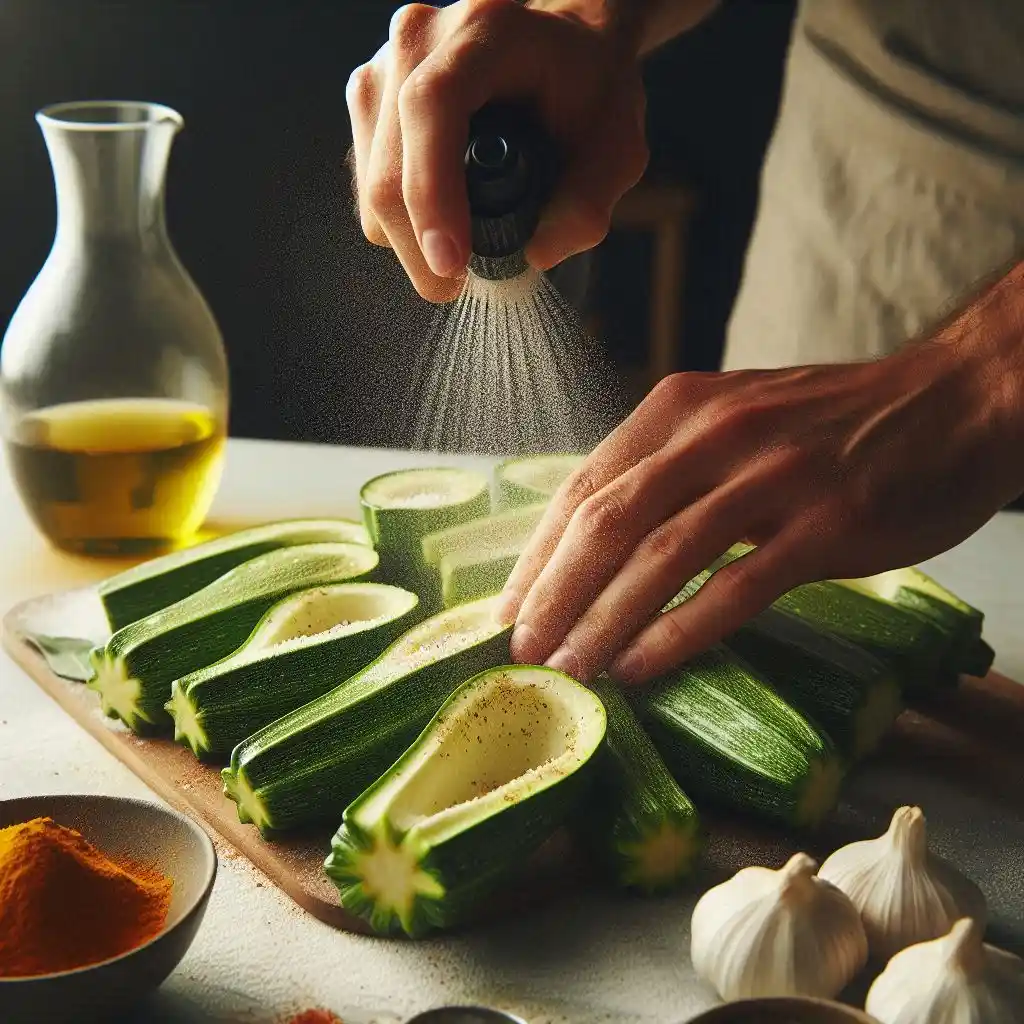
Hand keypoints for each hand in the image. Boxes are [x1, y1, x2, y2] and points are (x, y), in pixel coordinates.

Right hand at [346, 0, 648, 300]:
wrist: (560, 52)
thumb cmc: (590, 92)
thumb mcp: (618, 146)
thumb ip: (588, 203)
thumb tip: (536, 255)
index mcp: (485, 32)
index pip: (431, 107)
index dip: (433, 193)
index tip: (452, 262)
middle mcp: (418, 41)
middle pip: (390, 171)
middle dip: (425, 248)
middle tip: (469, 281)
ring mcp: (383, 72)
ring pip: (373, 192)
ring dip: (415, 242)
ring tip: (467, 240)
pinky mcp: (368, 106)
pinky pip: (368, 191)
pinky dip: (406, 226)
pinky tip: (448, 214)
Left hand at [496, 329, 1023, 684]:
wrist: (949, 400)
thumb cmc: (830, 422)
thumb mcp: (732, 418)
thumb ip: (666, 465)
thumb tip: (595, 541)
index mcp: (679, 409)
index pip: (583, 487)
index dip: (537, 555)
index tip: (506, 610)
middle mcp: (714, 434)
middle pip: (607, 522)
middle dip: (555, 594)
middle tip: (523, 651)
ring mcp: (771, 477)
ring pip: (661, 558)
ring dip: (604, 621)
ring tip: (570, 670)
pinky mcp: (825, 523)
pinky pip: (734, 587)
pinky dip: (680, 632)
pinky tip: (644, 667)